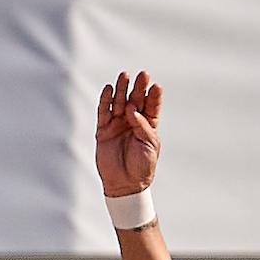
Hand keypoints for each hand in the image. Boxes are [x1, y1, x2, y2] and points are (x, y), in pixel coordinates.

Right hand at [96, 71, 162, 195]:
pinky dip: (105, 101)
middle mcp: (132, 122)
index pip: (151, 107)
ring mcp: (117, 125)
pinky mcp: (103, 131)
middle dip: (138, 88)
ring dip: (122, 89)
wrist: (126, 184)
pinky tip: (108, 89)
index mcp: (147, 126)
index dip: (153, 97)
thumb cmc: (142, 166)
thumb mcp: (150, 145)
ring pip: (119, 103)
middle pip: (135, 100)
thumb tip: (132, 110)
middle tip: (142, 75)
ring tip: (125, 76)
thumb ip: (142, 126)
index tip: (156, 86)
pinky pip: (103, 113)